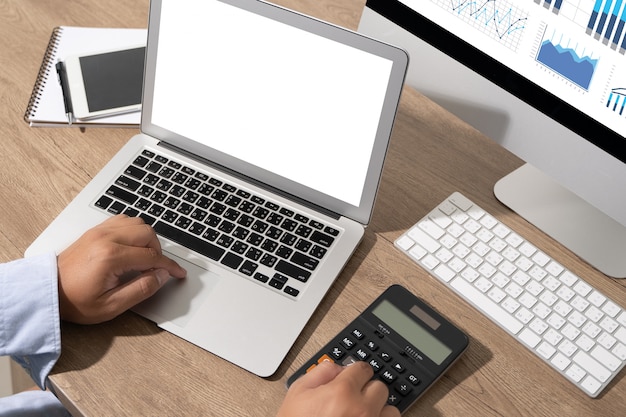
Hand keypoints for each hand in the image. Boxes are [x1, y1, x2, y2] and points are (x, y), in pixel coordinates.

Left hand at [57, 215, 185, 323]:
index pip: (152, 256)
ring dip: (147, 239)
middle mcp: (106, 238)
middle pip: (148, 234)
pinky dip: (134, 230)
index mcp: (111, 257)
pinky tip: (132, 245)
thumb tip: (161, 276)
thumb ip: (141, 290)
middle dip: (158, 251)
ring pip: (137, 223)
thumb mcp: (111, 306)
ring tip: (145, 257)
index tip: (178, 273)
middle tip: (157, 268)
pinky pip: (123, 220)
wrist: (48, 292)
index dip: (169, 266)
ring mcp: (99, 232)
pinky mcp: (94, 231)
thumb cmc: (74, 301)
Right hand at [277, 361, 400, 416]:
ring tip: (362, 414)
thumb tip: (338, 368)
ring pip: (391, 410)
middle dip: (367, 390)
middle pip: (380, 387)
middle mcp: (361, 410)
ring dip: (379, 410)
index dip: (355, 372)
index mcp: (342, 393)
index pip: (363, 369)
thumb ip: (320, 372)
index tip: (353, 377)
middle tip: (353, 398)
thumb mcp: (298, 392)